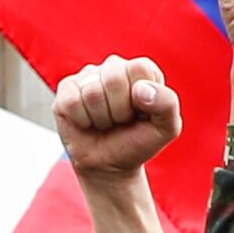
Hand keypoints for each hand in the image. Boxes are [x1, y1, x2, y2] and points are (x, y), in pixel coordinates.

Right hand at [49, 56, 182, 181]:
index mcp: (141, 70)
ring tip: (105, 123)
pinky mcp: (66, 90)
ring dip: (101, 118)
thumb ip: (167, 104)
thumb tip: (140, 89)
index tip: (141, 113)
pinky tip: (87, 123)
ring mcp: (88, 76)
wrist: (109, 165)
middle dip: (119, 110)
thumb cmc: (137, 142)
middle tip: (120, 121)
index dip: (141, 97)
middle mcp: (114, 67)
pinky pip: (72, 102)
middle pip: (114, 78)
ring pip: (92, 92)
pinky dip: (82, 121)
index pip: (139, 67)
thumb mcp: (166, 128)